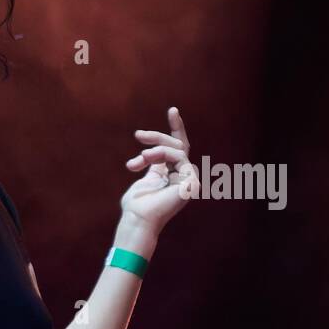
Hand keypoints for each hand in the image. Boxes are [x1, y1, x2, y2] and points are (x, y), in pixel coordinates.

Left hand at [119, 107, 197, 234]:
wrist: (138, 218)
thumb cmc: (137, 204)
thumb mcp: (145, 178)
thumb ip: (152, 165)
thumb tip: (149, 152)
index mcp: (174, 175)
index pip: (178, 148)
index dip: (176, 128)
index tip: (173, 110)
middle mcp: (184, 176)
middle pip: (177, 145)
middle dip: (157, 137)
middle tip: (138, 135)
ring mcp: (190, 180)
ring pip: (177, 149)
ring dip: (156, 149)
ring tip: (140, 158)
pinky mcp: (191, 183)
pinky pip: (179, 156)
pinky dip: (162, 154)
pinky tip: (146, 159)